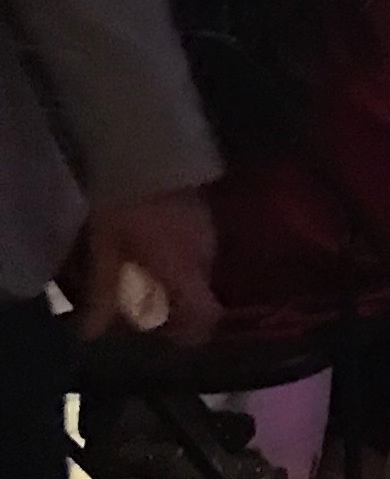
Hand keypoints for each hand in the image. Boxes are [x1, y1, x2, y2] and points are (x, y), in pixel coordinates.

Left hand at [81, 188, 218, 342]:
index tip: (165, 332)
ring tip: (145, 263)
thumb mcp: (104, 250)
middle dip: (175, 301)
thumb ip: (102, 294)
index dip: (189, 332)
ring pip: (200, 266)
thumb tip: (90, 333)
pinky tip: (155, 236)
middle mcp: (205, 254)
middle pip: (200, 292)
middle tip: (142, 294)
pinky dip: (181, 250)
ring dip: (177, 273)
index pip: (206, 316)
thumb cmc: (123, 203)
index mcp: (183, 270)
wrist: (146, 144)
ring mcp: (210, 228)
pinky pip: (199, 243)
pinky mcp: (207, 208)